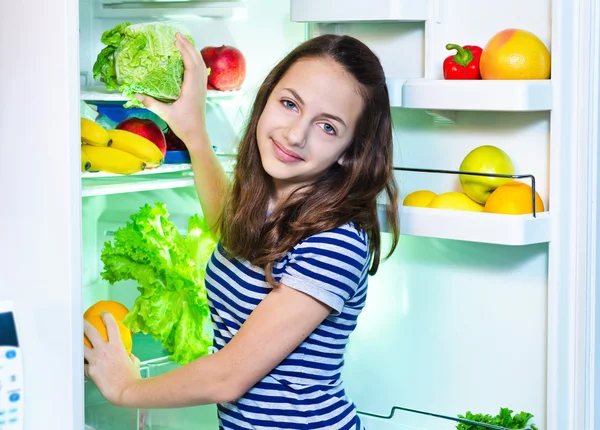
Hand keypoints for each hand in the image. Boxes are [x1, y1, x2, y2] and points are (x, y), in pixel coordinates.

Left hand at [84, 312, 141, 406]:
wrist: (124, 390)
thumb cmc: (132, 377)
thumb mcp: (135, 362)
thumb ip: (130, 357)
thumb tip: (129, 357)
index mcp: (117, 346)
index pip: (112, 326)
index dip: (107, 317)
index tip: (104, 314)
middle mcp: (104, 349)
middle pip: (91, 332)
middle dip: (84, 324)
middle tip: (81, 320)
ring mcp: (95, 359)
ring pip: (81, 347)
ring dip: (77, 342)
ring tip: (72, 339)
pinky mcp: (89, 370)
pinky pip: (82, 365)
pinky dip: (81, 364)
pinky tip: (78, 364)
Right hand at [136, 32, 208, 148]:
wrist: (197, 135)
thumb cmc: (184, 125)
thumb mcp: (166, 114)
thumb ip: (151, 104)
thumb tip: (136, 95)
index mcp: (192, 89)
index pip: (191, 64)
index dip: (184, 50)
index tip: (176, 40)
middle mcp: (199, 86)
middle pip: (197, 60)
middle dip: (188, 46)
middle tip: (178, 34)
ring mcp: (202, 88)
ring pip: (201, 65)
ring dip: (193, 52)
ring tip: (183, 41)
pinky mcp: (201, 90)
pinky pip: (200, 71)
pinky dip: (195, 60)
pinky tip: (188, 57)